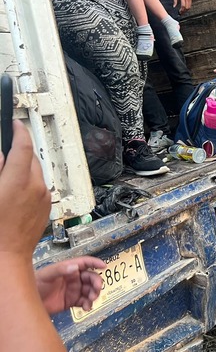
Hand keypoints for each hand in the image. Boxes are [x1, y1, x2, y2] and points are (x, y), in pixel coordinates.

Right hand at [0, 120, 49, 261]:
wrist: (6, 257)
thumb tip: (0, 155)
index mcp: (18, 181)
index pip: (24, 146)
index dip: (19, 131)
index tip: (14, 124)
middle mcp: (36, 187)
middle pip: (32, 157)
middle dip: (20, 151)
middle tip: (4, 153)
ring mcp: (44, 197)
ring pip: (37, 172)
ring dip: (24, 167)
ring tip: (6, 175)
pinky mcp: (46, 207)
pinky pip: (40, 186)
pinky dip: (29, 182)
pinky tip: (13, 191)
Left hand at [35, 257, 106, 313]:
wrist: (28, 303)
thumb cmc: (35, 284)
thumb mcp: (47, 275)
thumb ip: (61, 270)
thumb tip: (75, 267)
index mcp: (69, 268)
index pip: (85, 262)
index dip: (95, 262)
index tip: (103, 266)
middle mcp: (74, 278)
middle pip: (91, 277)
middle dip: (96, 282)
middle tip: (97, 289)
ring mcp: (74, 290)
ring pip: (90, 290)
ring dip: (94, 294)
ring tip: (91, 300)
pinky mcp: (72, 301)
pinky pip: (84, 302)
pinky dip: (88, 304)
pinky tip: (86, 307)